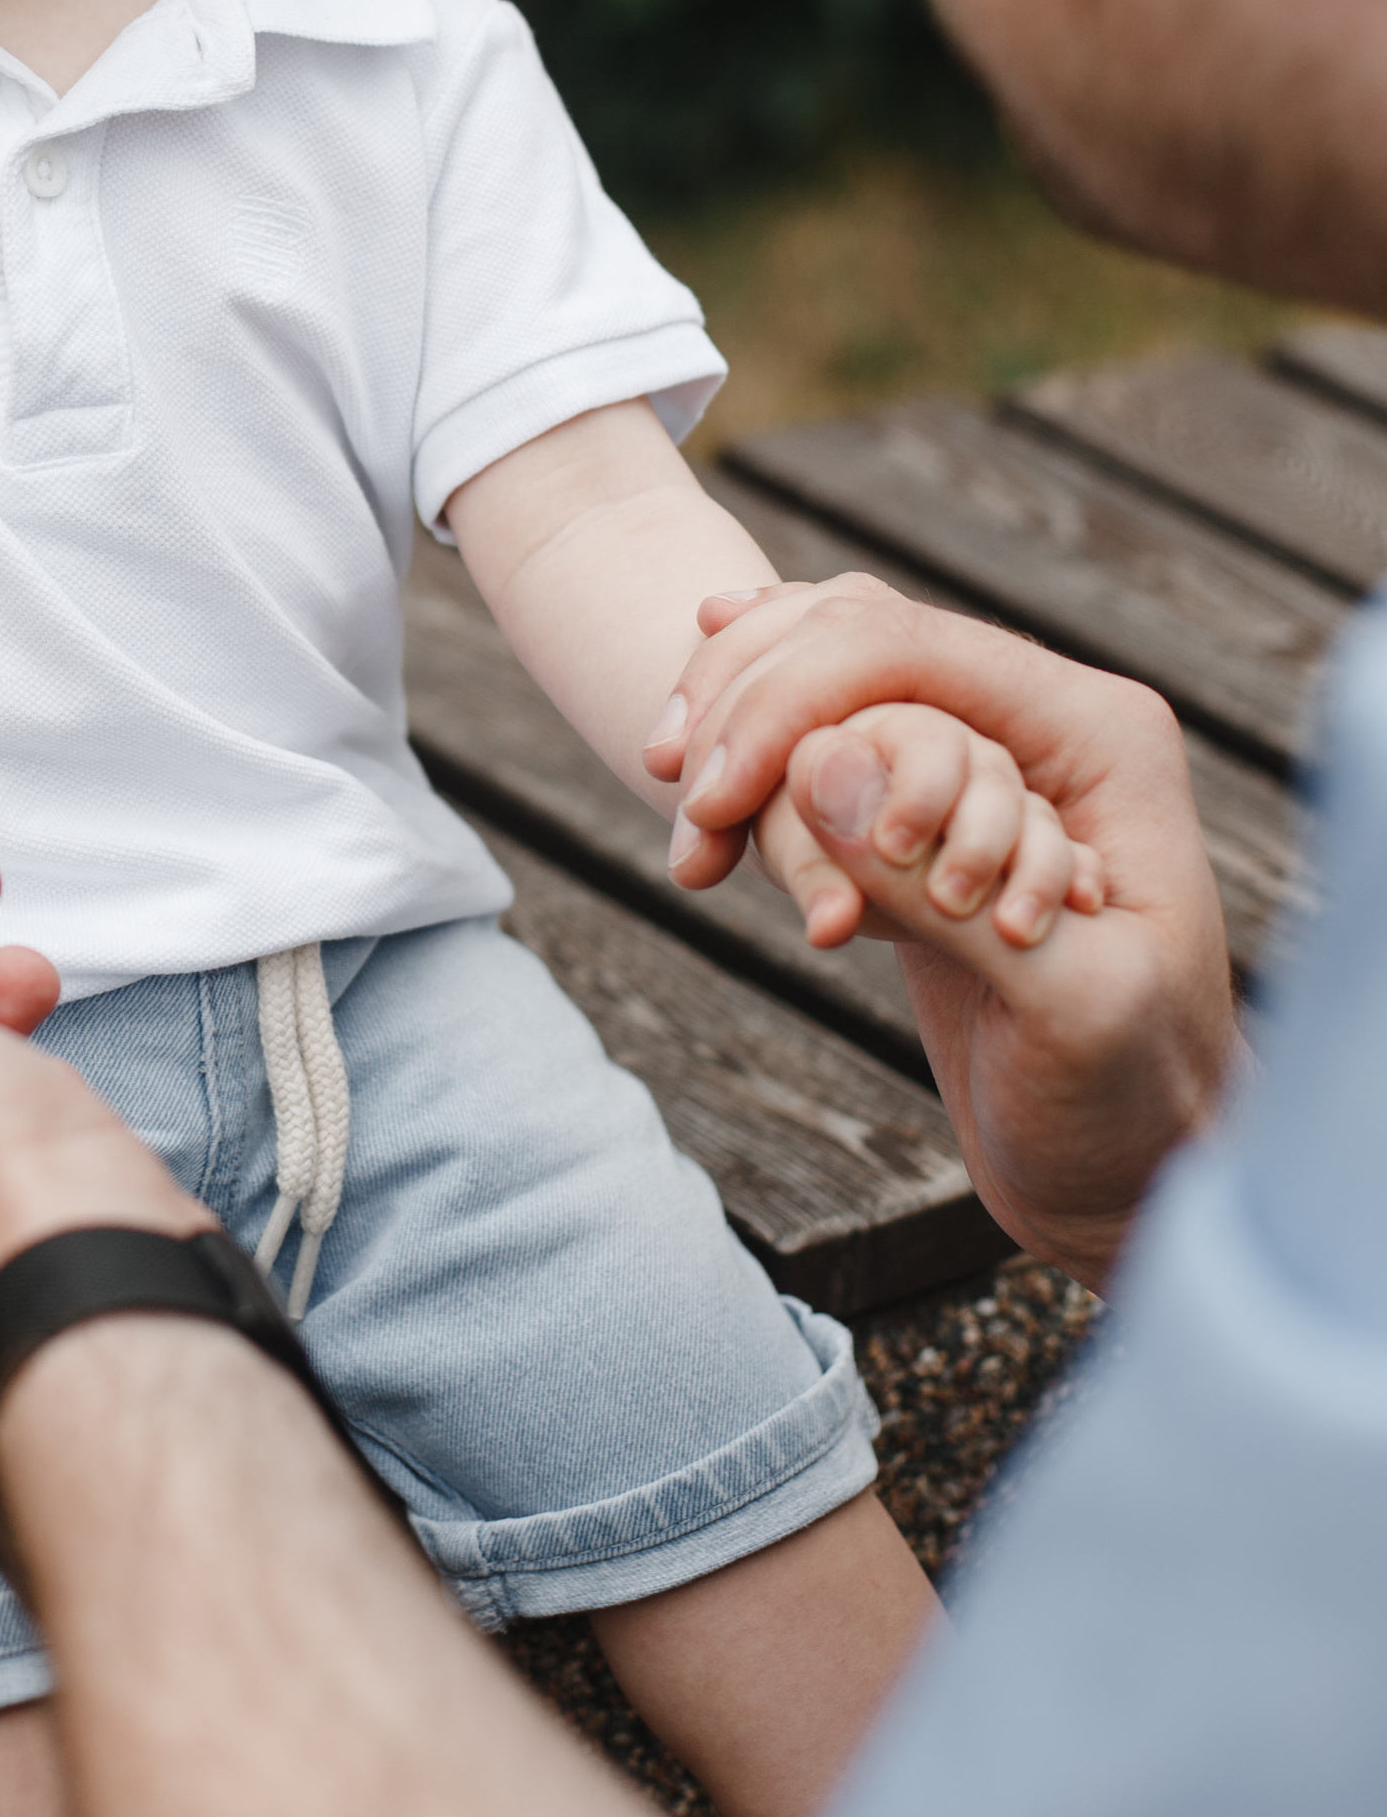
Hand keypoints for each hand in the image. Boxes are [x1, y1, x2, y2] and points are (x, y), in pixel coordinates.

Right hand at [646, 580, 1238, 1286]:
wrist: (1131, 1176)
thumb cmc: (1131, 1102)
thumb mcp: (1065, 1004)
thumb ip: (942, 887)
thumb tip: (816, 765)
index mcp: (1098, 734)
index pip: (909, 648)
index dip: (790, 698)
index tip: (704, 797)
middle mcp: (1042, 722)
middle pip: (855, 640)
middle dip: (753, 710)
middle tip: (686, 810)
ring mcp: (984, 761)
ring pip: (826, 683)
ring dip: (739, 737)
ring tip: (692, 843)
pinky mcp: (930, 817)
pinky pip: (822, 748)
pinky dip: (756, 776)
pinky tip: (700, 807)